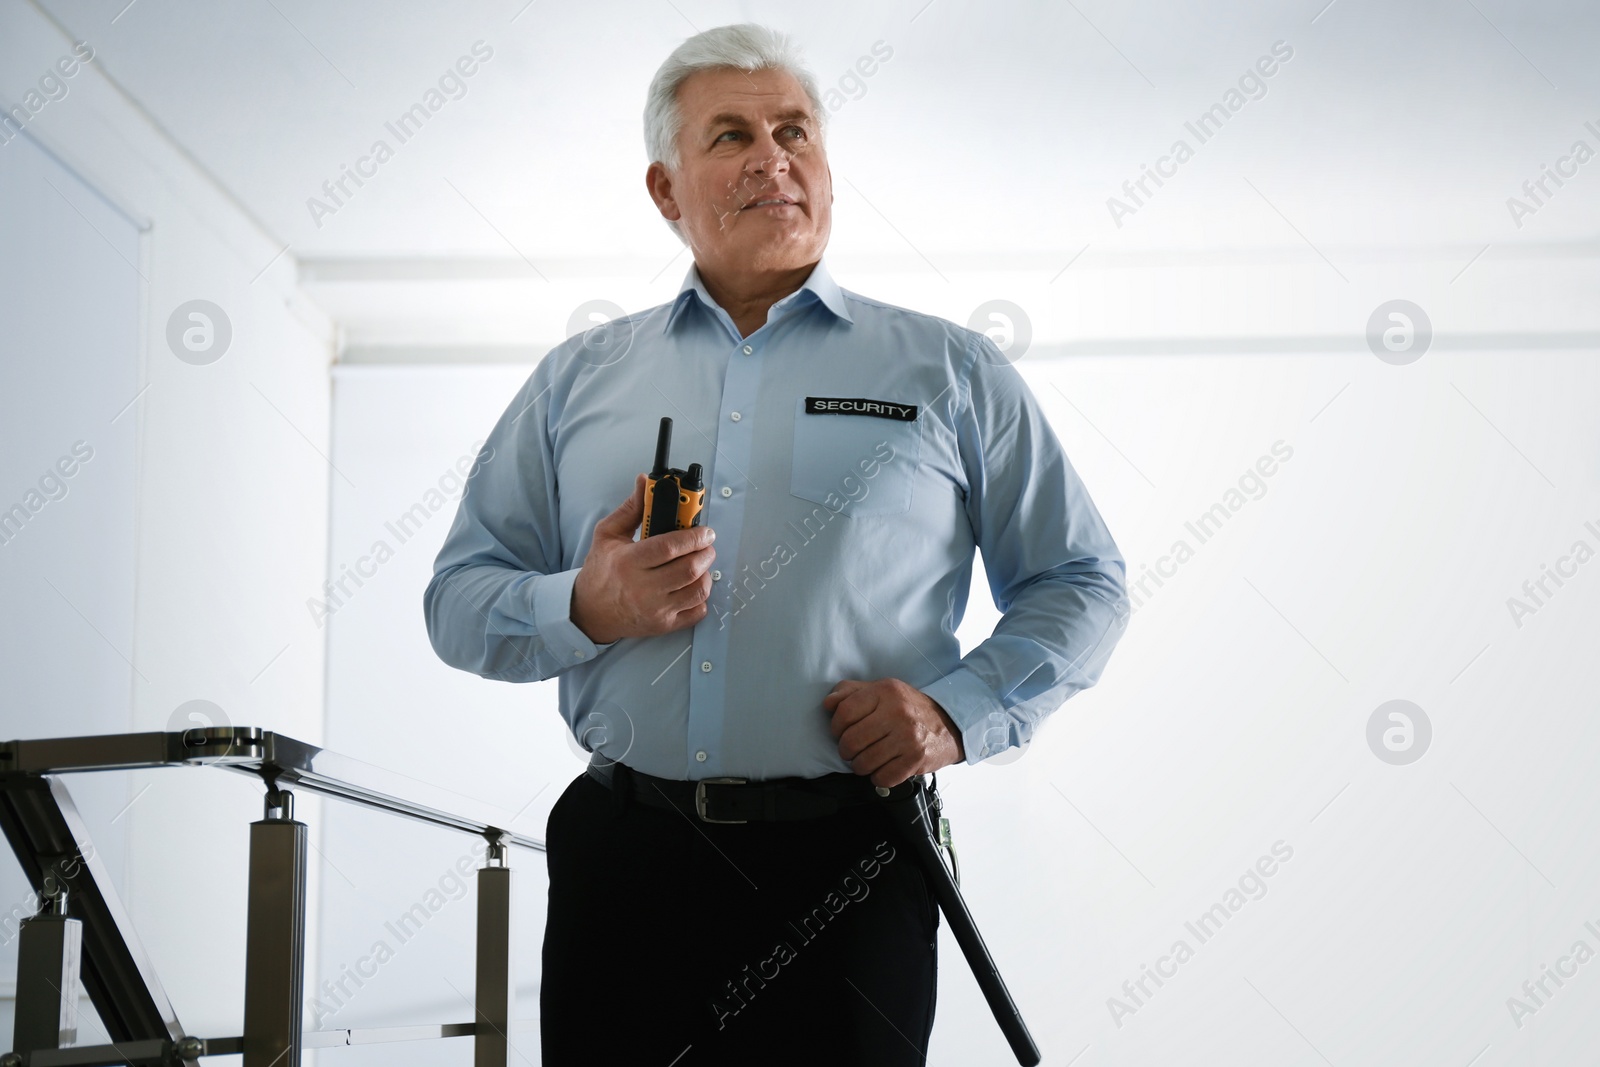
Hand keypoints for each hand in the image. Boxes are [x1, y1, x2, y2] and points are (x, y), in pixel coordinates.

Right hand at [571, 473, 715, 643]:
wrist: (590, 612)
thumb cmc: (600, 571)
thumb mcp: (608, 534)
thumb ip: (631, 508)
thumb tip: (645, 483)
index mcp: (628, 562)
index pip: (669, 547)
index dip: (693, 536)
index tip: (704, 530)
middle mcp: (643, 589)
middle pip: (689, 569)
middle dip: (705, 552)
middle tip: (705, 544)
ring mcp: (656, 610)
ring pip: (698, 590)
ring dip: (706, 573)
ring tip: (699, 563)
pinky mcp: (664, 625)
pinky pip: (697, 611)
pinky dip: (701, 597)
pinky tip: (691, 585)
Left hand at [824, 678, 964, 787]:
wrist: (950, 723)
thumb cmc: (910, 708)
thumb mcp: (883, 690)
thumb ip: (852, 692)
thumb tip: (828, 704)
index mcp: (886, 692)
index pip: (844, 712)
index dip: (836, 727)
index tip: (841, 732)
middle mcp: (897, 713)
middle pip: (851, 741)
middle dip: (846, 750)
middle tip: (853, 750)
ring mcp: (908, 738)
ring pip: (863, 763)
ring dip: (860, 766)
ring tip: (868, 759)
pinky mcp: (915, 760)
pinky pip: (882, 778)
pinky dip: (878, 777)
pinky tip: (883, 767)